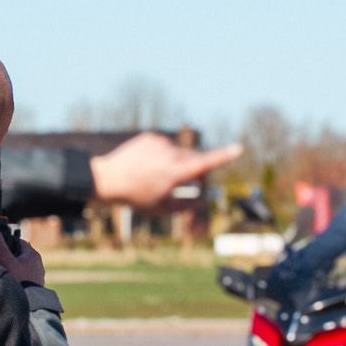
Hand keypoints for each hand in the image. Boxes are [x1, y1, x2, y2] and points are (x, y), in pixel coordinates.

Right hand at [0, 217, 44, 286]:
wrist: (28, 308)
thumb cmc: (17, 282)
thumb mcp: (3, 258)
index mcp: (32, 255)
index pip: (15, 241)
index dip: (3, 242)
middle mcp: (37, 266)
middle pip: (16, 255)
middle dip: (4, 258)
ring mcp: (36, 279)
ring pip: (18, 269)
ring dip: (8, 270)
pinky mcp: (33, 290)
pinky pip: (21, 281)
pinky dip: (13, 281)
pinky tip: (5, 287)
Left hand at [89, 131, 242, 208]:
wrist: (107, 179)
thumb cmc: (136, 198)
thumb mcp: (163, 208)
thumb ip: (186, 205)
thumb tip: (202, 201)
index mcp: (175, 173)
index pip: (204, 163)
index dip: (223, 156)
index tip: (238, 148)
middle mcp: (170, 154)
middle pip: (194, 158)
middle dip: (194, 168)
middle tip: (184, 183)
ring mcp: (160, 143)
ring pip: (179, 153)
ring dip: (175, 163)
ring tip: (154, 175)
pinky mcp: (151, 137)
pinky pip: (165, 146)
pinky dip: (162, 155)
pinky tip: (146, 165)